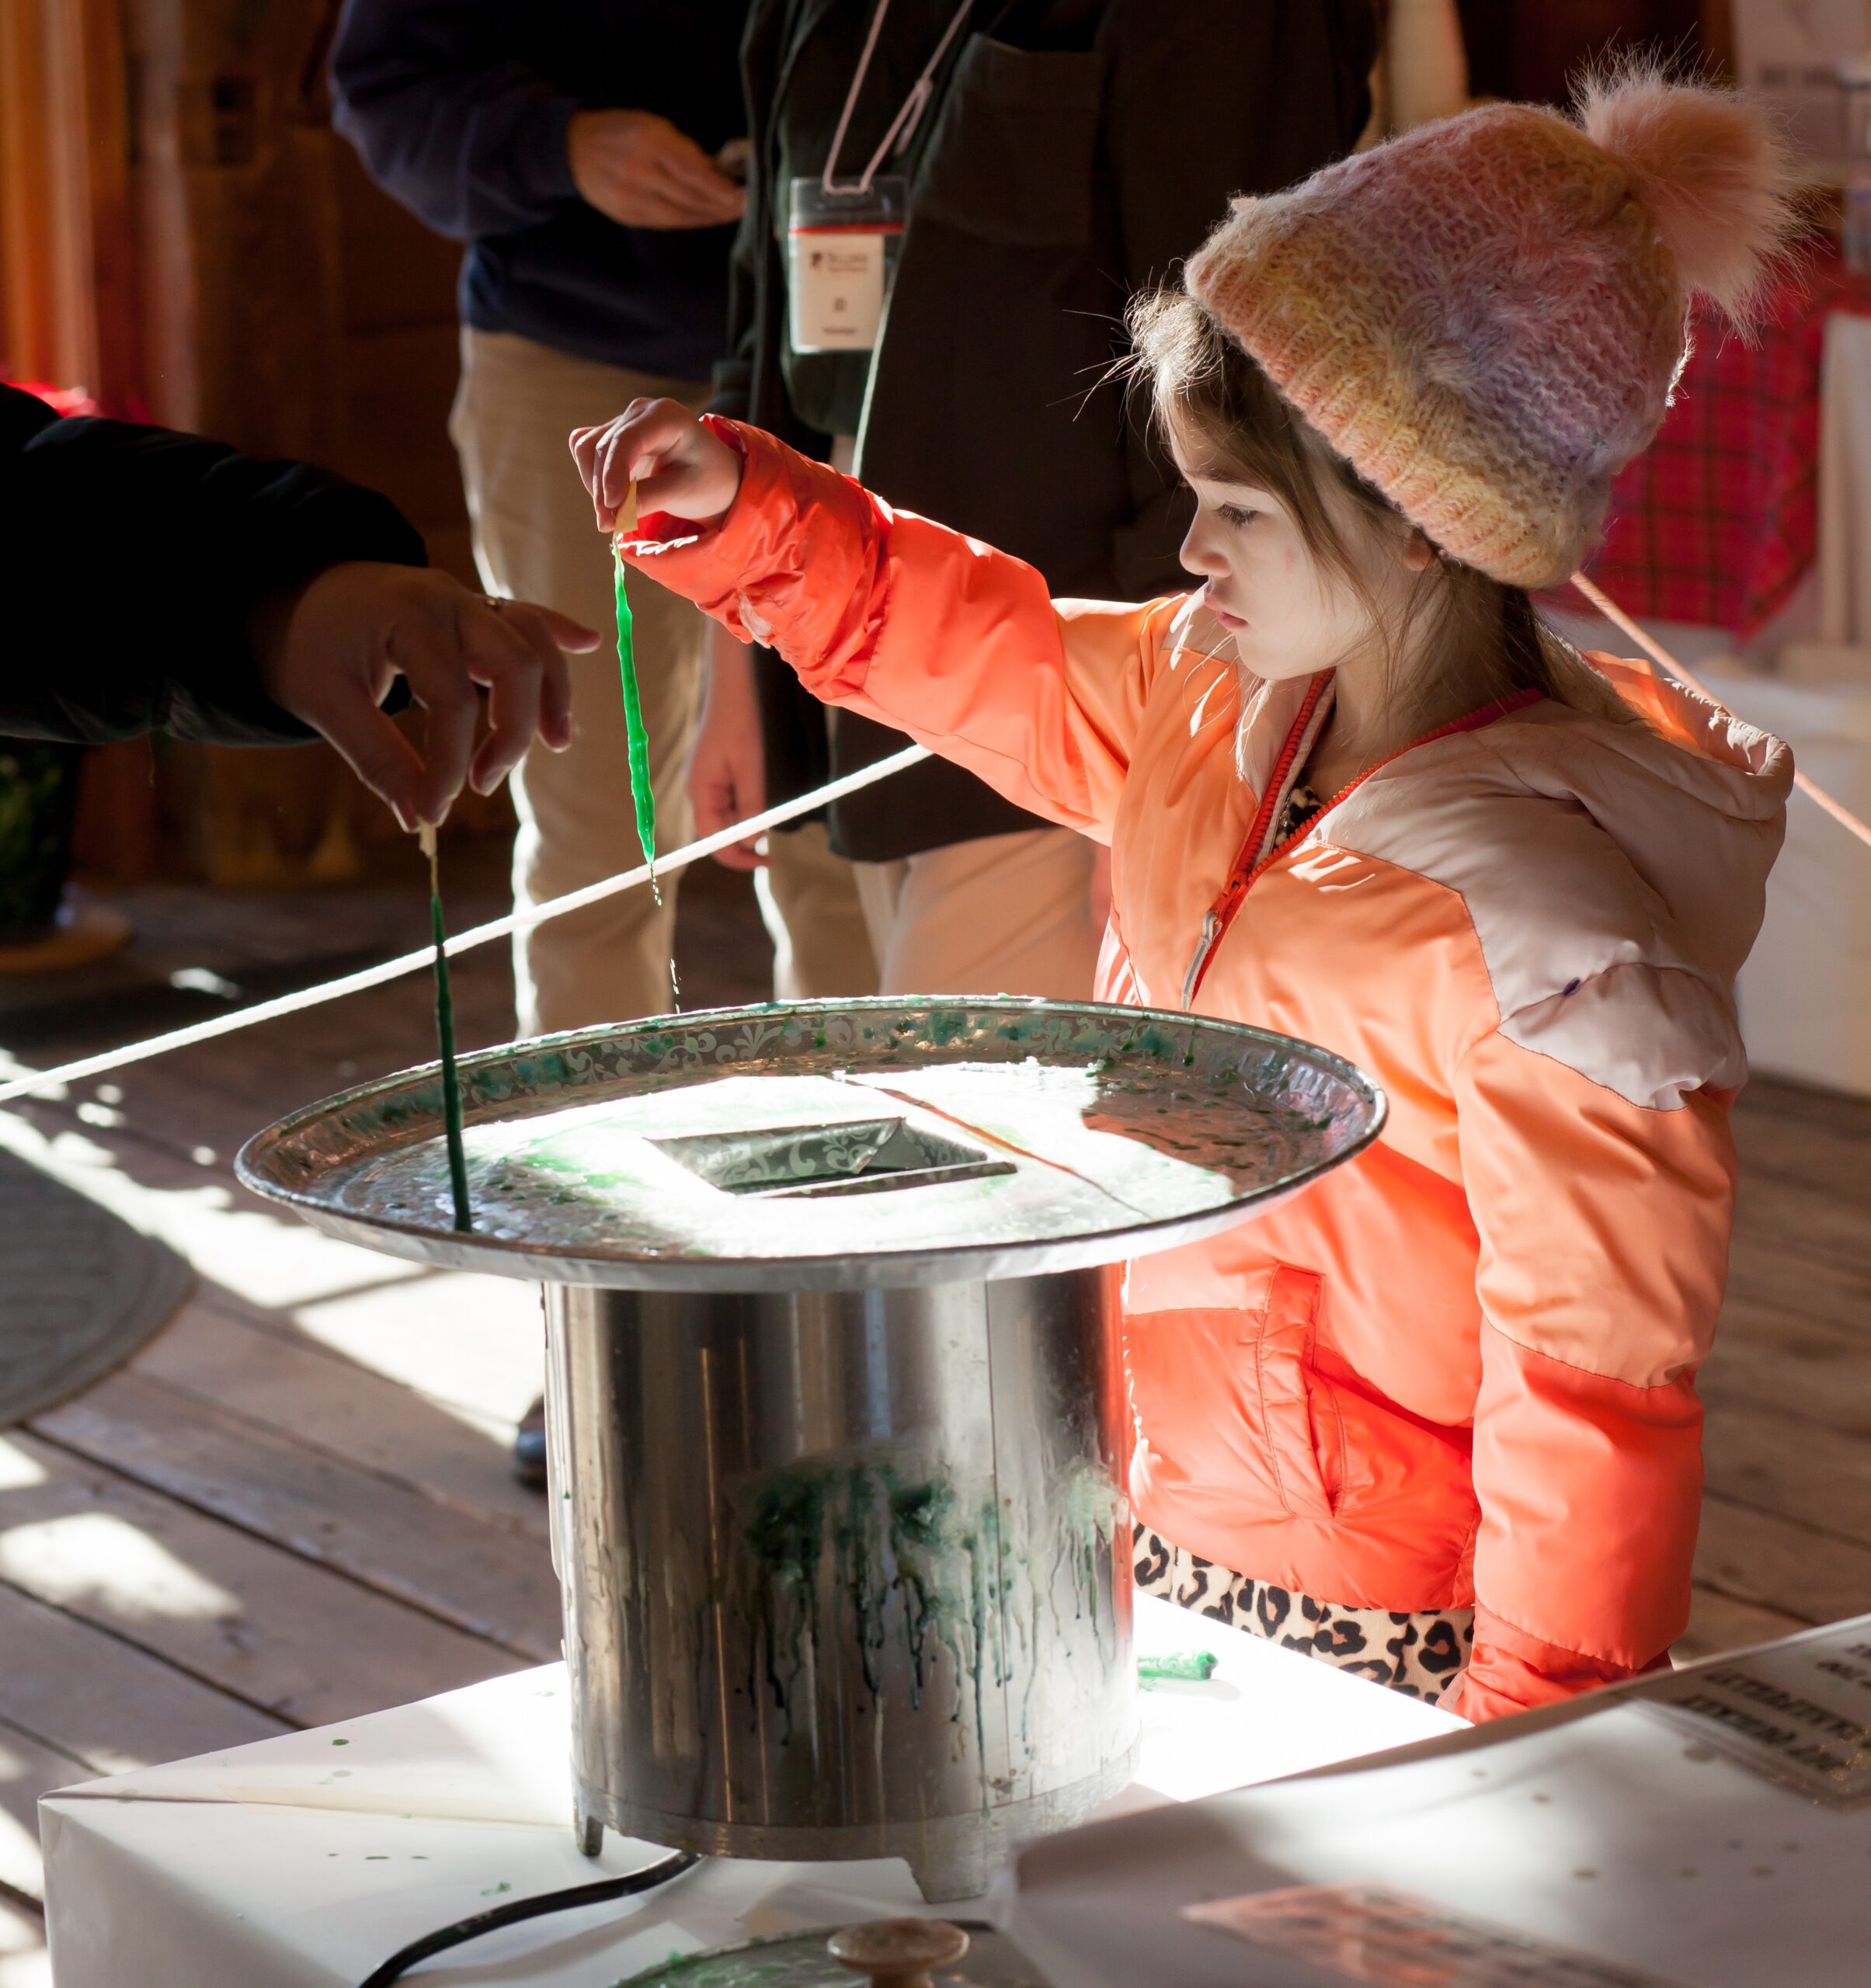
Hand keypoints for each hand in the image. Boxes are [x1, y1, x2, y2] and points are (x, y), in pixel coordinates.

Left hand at [253, 563, 598, 830]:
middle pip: (516, 662)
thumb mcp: (325, 703)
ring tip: (556, 743)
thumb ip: (377, 759)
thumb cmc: (306, 646)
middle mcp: (449, 600)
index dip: (449, 764)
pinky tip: (589, 644)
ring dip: (551, 693)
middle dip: (511, 733)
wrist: (293, 592)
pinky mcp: (474, 609)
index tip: (433, 811)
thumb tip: (420, 819)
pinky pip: (528, 616)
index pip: (453, 701)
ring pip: (532, 640)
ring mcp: (467, 600)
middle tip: (481, 784)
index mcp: (408, 616)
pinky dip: (558, 634)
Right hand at [567, 109, 744, 229]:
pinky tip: (704, 218)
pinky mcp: (626, 215)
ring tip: (729, 214)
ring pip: (680, 215)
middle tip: (744, 207)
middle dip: (720, 205)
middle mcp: (639, 170)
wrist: (574, 149)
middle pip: (689, 196)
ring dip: (708, 217)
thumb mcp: (653, 125)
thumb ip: (684, 149)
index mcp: (649, 140)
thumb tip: (717, 172)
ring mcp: (631, 197)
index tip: (743, 194)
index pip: (693, 171)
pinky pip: (665, 222)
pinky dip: (688, 221)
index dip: (720, 188)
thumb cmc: (620, 131)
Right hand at [569, 398, 743, 532]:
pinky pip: (586, 451)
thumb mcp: (686, 493)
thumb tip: (612, 515)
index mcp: (665, 416)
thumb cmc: (709, 481)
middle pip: (602, 447)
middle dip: (602, 490)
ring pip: (588, 449)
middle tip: (610, 526)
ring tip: (614, 516)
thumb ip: (649, 499)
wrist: (715, 476)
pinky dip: (592, 477)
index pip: (626, 440)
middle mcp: (640, 412)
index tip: (611, 510)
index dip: (613, 474)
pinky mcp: (613, 436)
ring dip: (594, 486)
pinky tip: (611, 497)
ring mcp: (624, 421)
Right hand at [690, 626, 766, 868]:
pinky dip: (749, 805)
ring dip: (750, 821)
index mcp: (700, 790)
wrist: (735, 682)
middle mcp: (699, 788)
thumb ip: (751, 805)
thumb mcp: (752, 767)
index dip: (738, 858)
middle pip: (719, 831)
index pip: (712, 841)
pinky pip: (731, 799)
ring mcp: (707, 779)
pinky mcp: (718, 769)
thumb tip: (752, 840)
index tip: (767, 862)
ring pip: (728, 815)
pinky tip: (764, 796)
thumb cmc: (742, 720)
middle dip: (747, 839)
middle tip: (778, 837)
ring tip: (774, 811)